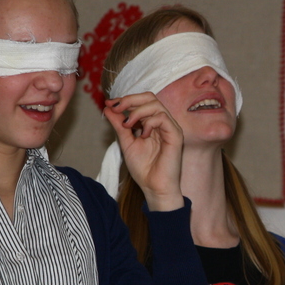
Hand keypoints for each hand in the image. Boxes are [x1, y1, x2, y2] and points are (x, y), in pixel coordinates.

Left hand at [103, 92, 183, 210]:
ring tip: (127, 125)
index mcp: (152, 123)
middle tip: (117, 107)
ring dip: (137, 111)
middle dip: (130, 99)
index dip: (125, 99)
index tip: (109, 104)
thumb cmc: (144, 169)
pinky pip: (162, 118)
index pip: (142, 101)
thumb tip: (108, 108)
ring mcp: (170, 128)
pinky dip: (149, 122)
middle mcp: (163, 122)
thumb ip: (119, 125)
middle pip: (150, 97)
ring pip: (156, 105)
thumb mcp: (126, 143)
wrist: (154, 187)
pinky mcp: (175, 135)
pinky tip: (142, 134)